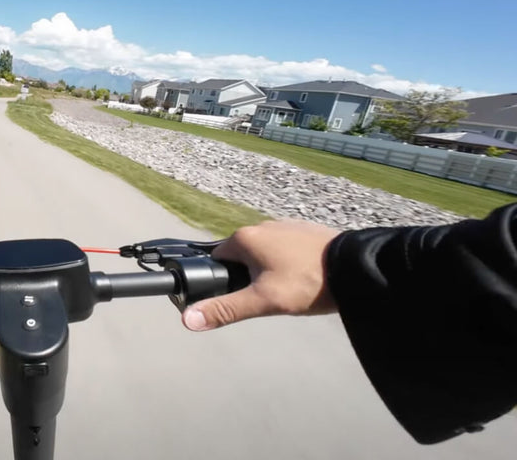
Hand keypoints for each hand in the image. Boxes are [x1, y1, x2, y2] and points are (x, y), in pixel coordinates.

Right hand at [182, 220, 340, 331]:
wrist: (356, 268)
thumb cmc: (307, 283)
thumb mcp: (263, 301)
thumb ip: (225, 310)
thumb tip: (188, 320)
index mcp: (244, 238)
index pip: (217, 261)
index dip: (222, 282)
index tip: (239, 298)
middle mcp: (261, 225)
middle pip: (240, 258)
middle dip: (248, 279)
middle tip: (268, 299)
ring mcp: (284, 226)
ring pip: (263, 254)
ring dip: (268, 272)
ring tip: (288, 292)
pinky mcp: (304, 231)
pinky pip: (285, 250)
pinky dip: (287, 265)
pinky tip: (302, 280)